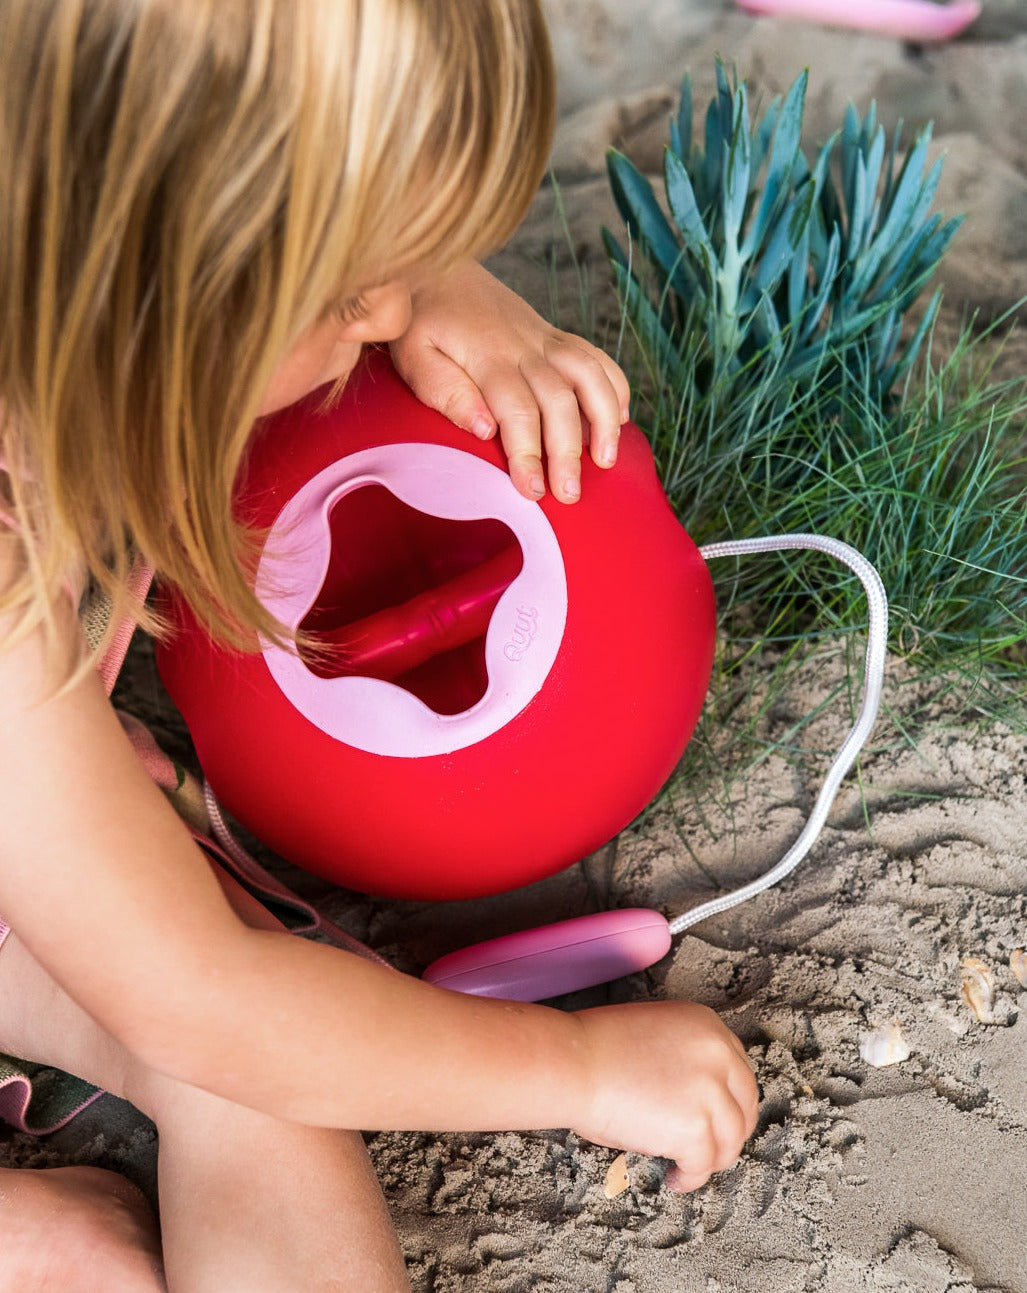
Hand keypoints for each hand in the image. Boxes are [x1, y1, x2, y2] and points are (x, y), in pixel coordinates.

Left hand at [389, 261, 629, 503]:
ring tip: (606, 461)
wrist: (435, 268)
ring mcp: (545, 338)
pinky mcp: (554, 335)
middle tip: (569, 493)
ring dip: (605, 419)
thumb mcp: (413, 355)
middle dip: (568, 451)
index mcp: (488, 355)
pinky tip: (620, 419)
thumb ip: (444, 390)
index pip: (517, 411)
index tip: (533, 491)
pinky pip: (597, 357)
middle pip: (560, 400)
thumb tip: (484, 428)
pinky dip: (615, 387)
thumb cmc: (420, 321)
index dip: (528, 454)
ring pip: (591, 375)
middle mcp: (525, 346)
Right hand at [571, 1002, 758, 1192]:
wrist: (573, 1062)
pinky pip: (703, 1165)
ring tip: (688, 1168)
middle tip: (709, 1149)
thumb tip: (692, 1094)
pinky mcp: (695, 1129)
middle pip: (744, 1106)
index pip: (739, 1071)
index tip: (718, 1118)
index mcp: (708, 1025)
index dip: (730, 1101)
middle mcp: (718, 1055)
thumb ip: (685, 1056)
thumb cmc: (596, 1048)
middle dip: (729, 1133)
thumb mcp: (655, 1032)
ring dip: (711, 1159)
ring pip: (730, 1141)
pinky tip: (675, 1179)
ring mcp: (710, 1093)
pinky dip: (691, 1178)